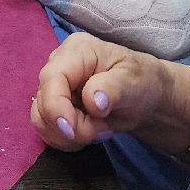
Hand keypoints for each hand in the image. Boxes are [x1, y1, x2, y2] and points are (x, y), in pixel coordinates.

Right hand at [31, 33, 189, 155]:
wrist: (148, 99)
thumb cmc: (143, 81)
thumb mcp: (135, 81)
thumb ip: (113, 88)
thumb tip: (92, 101)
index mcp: (76, 50)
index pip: (51, 79)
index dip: (56, 108)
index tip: (73, 131)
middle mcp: (59, 65)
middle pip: (43, 102)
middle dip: (71, 125)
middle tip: (103, 129)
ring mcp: (56, 86)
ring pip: (40, 118)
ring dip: (69, 135)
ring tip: (100, 129)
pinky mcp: (56, 106)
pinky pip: (47, 129)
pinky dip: (67, 139)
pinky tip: (91, 132)